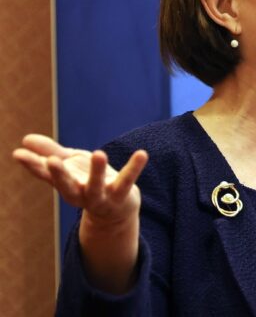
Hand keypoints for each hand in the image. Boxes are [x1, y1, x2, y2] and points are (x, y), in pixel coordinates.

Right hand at [12, 134, 147, 223]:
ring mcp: (100, 197)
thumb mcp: (70, 166)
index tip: (19, 154)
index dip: (32, 165)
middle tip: (52, 160)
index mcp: (64, 184)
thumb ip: (50, 152)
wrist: (116, 210)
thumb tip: (25, 139)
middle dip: (59, 173)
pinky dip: (134, 167)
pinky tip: (142, 154)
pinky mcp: (120, 195)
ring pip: (97, 187)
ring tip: (99, 153)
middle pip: (66, 186)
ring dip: (97, 172)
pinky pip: (128, 181)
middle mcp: (79, 193)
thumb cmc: (88, 182)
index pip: (45, 175)